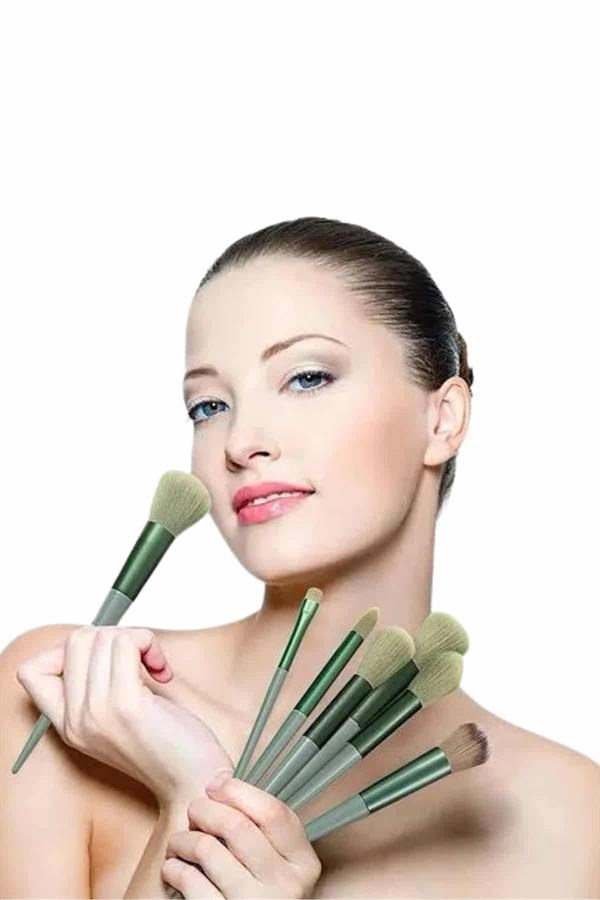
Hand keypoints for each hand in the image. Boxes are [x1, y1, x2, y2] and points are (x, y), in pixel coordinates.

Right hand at [15, 625, 231, 803]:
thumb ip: (97, 686)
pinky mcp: (126, 704)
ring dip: (136, 639)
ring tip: (154, 666)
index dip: (67, 650)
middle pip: (75, 641)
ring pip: (103, 637)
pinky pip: (127, 643)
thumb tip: (99, 637)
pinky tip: (162, 670)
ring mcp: (98, 713)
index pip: (33, 671)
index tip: (102, 659)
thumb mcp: (118, 719)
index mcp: (69, 726)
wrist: (194, 784)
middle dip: (113, 636)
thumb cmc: (170, 748)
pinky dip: (148, 643)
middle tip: (137, 660)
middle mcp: (76, 720)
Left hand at [161, 772, 321, 897]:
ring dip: (184, 839)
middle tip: (194, 810)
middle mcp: (285, 886)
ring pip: (208, 850)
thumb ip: (263, 828)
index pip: (273, 812)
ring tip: (180, 841)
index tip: (215, 785)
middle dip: (206, 809)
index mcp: (303, 864)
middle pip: (237, 826)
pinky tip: (175, 868)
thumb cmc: (262, 894)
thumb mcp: (279, 865)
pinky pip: (190, 881)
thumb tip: (222, 778)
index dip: (238, 791)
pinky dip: (175, 868)